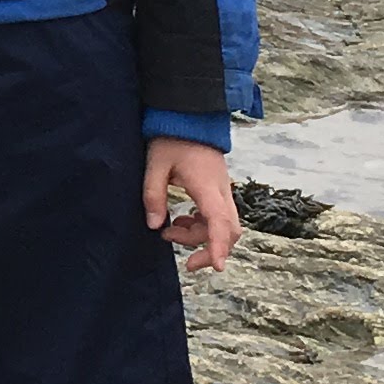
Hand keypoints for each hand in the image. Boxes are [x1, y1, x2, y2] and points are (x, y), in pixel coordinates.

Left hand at [147, 136, 239, 273]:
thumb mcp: (155, 165)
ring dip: (200, 236)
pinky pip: (217, 215)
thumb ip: (154, 195)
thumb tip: (156, 226)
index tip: (218, 267)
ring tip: (170, 233)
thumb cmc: (171, 138)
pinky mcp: (218, 189)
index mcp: (206, 185)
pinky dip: (202, 225)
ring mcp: (222, 190)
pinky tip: (180, 222)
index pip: (219, 222)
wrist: (189, 116)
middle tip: (188, 264)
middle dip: (212, 250)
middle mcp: (221, 190)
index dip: (218, 246)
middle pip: (230, 230)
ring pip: (223, 225)